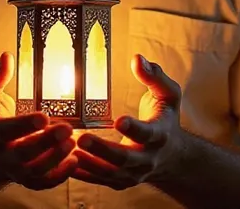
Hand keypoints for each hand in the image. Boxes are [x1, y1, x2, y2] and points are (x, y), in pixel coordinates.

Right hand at [0, 51, 76, 189]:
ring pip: (36, 170)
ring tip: (73, 141)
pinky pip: (45, 182)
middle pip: (24, 154)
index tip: (44, 116)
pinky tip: (75, 160)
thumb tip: (6, 57)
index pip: (6, 131)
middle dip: (46, 143)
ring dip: (56, 158)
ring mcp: (17, 170)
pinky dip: (60, 175)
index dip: (24, 126)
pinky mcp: (31, 179)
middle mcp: (3, 155)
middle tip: (67, 128)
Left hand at [72, 54, 182, 189]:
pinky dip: (83, 173)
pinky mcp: (120, 181)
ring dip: (88, 163)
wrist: (173, 157)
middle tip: (82, 137)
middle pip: (124, 159)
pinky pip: (100, 180)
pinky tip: (66, 162)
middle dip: (102, 149)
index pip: (147, 133)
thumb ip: (154, 76)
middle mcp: (147, 158)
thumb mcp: (168, 94)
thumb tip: (137, 59)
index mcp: (160, 135)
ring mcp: (133, 173)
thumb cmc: (166, 118)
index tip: (118, 120)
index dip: (133, 128)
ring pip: (109, 173)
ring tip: (67, 150)